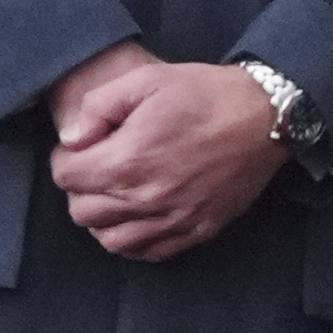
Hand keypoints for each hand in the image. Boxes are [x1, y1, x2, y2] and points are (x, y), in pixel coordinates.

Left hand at [49, 54, 285, 260]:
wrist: (267, 116)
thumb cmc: (206, 94)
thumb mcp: (146, 80)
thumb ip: (97, 107)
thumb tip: (72, 138)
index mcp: (127, 160)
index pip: (66, 177)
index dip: (67, 158)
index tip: (84, 146)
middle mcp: (146, 198)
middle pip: (82, 212)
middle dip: (81, 188)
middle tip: (99, 167)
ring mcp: (173, 219)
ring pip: (110, 240)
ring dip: (104, 218)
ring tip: (117, 195)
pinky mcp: (197, 230)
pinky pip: (149, 252)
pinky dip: (135, 239)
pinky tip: (141, 216)